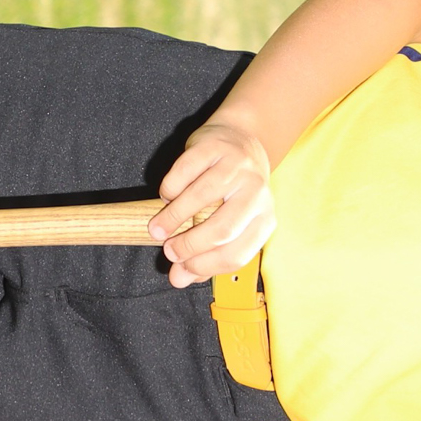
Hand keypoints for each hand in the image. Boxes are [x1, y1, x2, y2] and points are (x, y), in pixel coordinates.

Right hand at [148, 118, 274, 286]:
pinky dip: (170, 189)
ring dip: (172, 219)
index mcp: (264, 220)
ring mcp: (238, 168)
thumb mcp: (228, 224)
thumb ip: (204, 255)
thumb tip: (177, 279)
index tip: (180, 268)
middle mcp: (257, 194)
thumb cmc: (231, 192)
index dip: (205, 267)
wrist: (242, 140)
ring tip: (157, 230)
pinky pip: (185, 172)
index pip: (237, 255)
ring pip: (201, 198)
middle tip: (168, 251)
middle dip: (189, 246)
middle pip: (222, 231)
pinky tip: (166, 197)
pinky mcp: (216, 146)